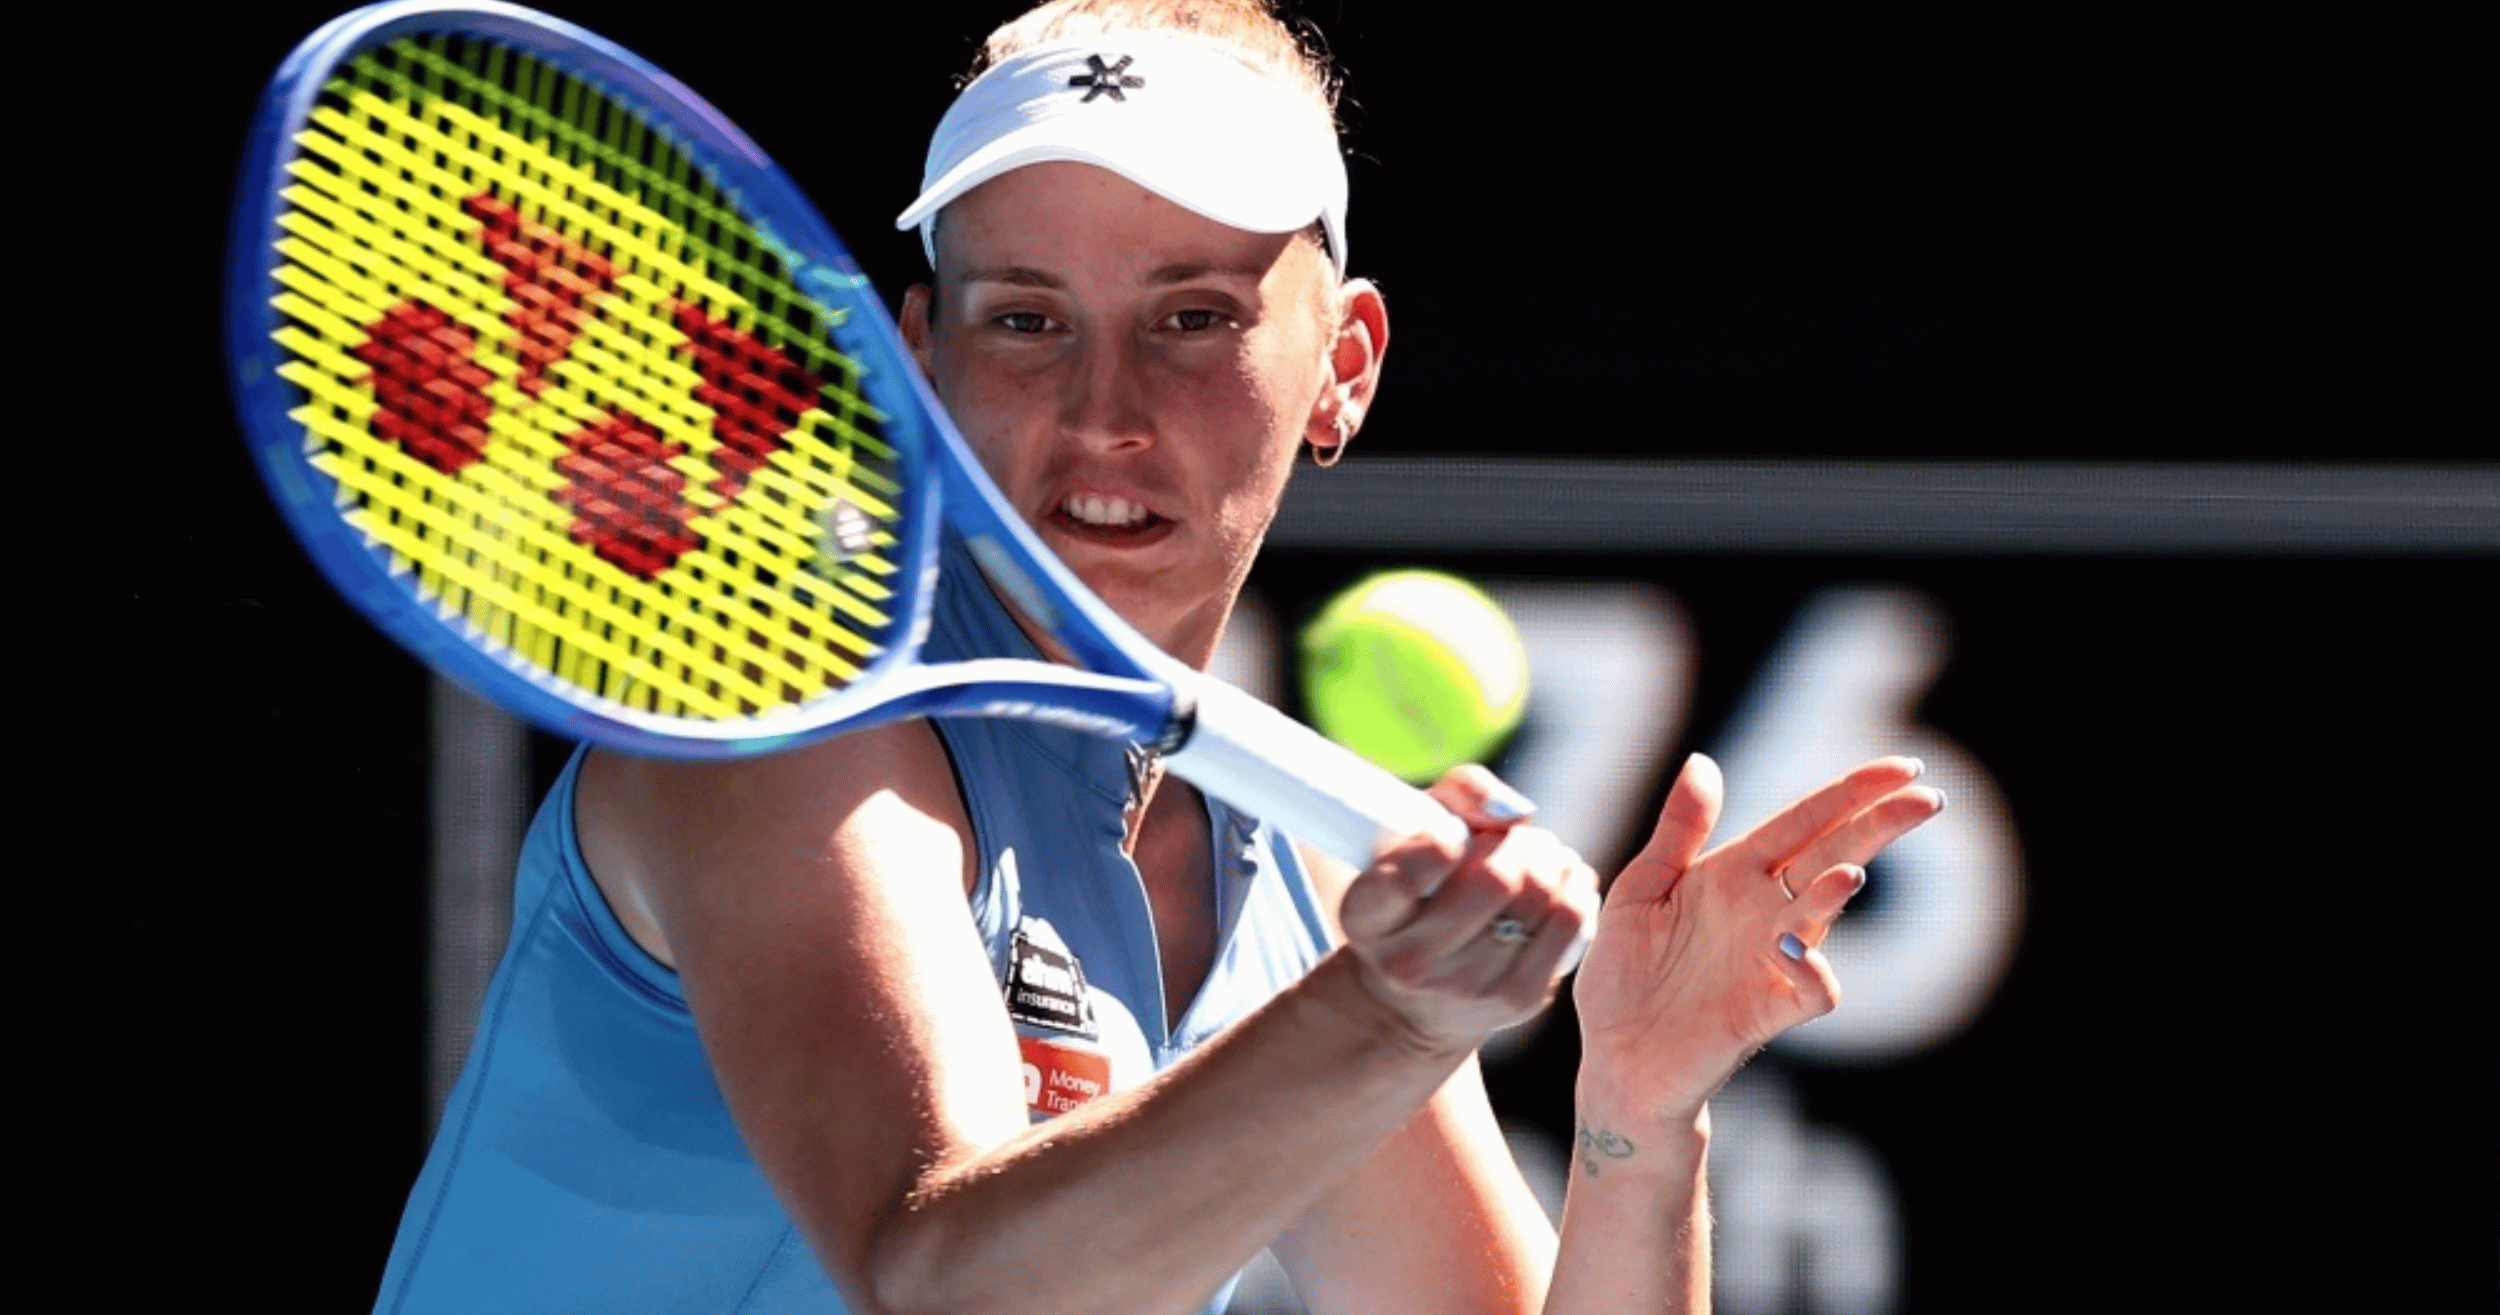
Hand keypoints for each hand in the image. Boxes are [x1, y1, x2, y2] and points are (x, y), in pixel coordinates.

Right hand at [1335, 767, 1600, 1052]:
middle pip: (1494, 882)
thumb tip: (1513, 812)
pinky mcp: (1517, 999)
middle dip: (1516, 841)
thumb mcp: (1411, 832)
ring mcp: (1466, 988)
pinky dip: (1575, 886)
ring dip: (1550, 858)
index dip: (1440, 841)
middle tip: (1513, 836)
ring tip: (1538, 852)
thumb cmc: (1418, 887)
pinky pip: (1572, 924)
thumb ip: (1457, 795)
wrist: (1416, 992)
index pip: (1405, 877)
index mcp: (1366, 916)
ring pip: (1540, 900)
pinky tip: (1562, 876)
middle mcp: (1410, 963)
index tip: (1452, 832)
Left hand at [1573, 753, 1943, 1119]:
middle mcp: (1763, 911)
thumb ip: (1678, 831)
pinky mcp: (1766, 1012)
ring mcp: (1771, 962)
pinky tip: (1794, 949)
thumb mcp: (1640, 888)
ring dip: (1836, 895)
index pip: (1804, 823)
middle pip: (1832, 857)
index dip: (1850, 794)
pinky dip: (1812, 971)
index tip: (1902, 766)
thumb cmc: (1626, 972)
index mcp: (1735, 873)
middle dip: (1878, 828)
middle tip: (1927, 799)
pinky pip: (1810, 991)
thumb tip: (1704, 760)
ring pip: (1822, 918)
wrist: (1614, 1058)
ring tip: (1851, 872)